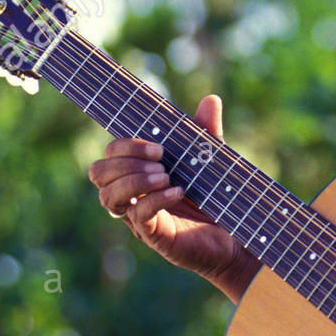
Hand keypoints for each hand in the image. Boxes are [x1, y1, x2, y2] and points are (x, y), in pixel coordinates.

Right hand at [88, 94, 258, 301]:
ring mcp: (140, 218)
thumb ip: (206, 132)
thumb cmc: (219, 198)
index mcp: (139, 174)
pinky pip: (139, 215)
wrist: (238, 236)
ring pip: (108, 197)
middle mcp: (133, 196)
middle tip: (162, 162)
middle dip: (125, 162)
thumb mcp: (212, 160)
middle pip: (98, 173)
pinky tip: (178, 191)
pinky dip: (156, 199)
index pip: (109, 154)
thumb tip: (211, 99)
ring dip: (134, 181)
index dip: (126, 146)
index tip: (159, 147)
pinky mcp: (154, 235)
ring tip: (166, 177)